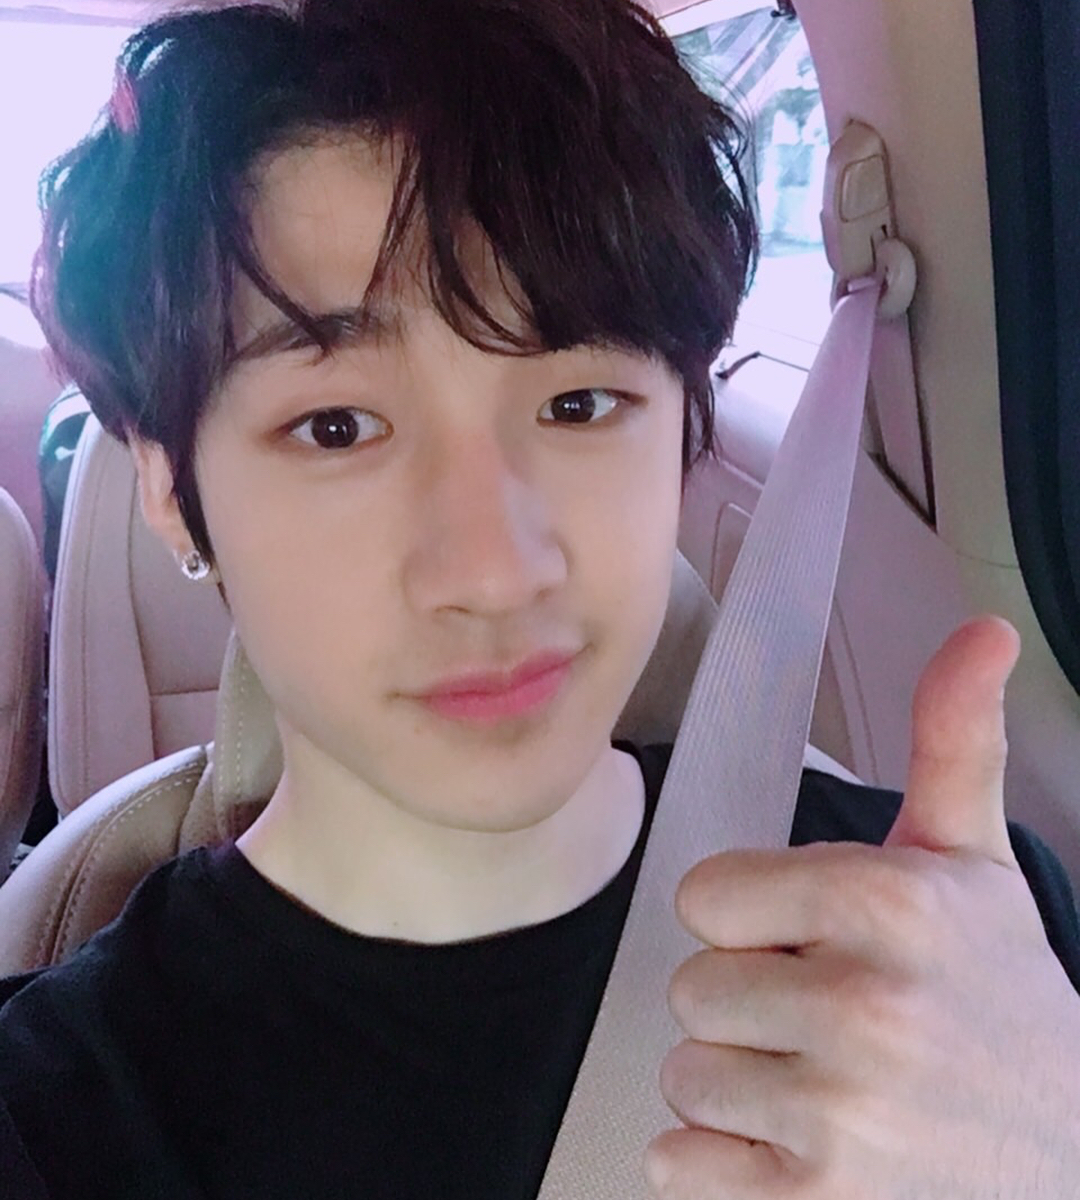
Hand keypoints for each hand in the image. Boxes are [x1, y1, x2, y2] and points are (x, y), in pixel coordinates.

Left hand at [646, 616, 1079, 1197]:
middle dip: (747, 1003)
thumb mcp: (977, 863)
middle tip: (828, 1020)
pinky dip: (724, 1164)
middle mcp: (864, 1009)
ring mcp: (841, 1118)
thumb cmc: (1003, 1000)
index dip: (750, 919)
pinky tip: (804, 1149)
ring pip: (686, 1075)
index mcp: (889, 904)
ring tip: (825, 1085)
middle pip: (692, 988)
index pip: (704, 895)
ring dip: (738, 1085)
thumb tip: (981, 632)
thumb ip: (953, 739)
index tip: (805, 938)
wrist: (1068, 1156)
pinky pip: (680, 1165)